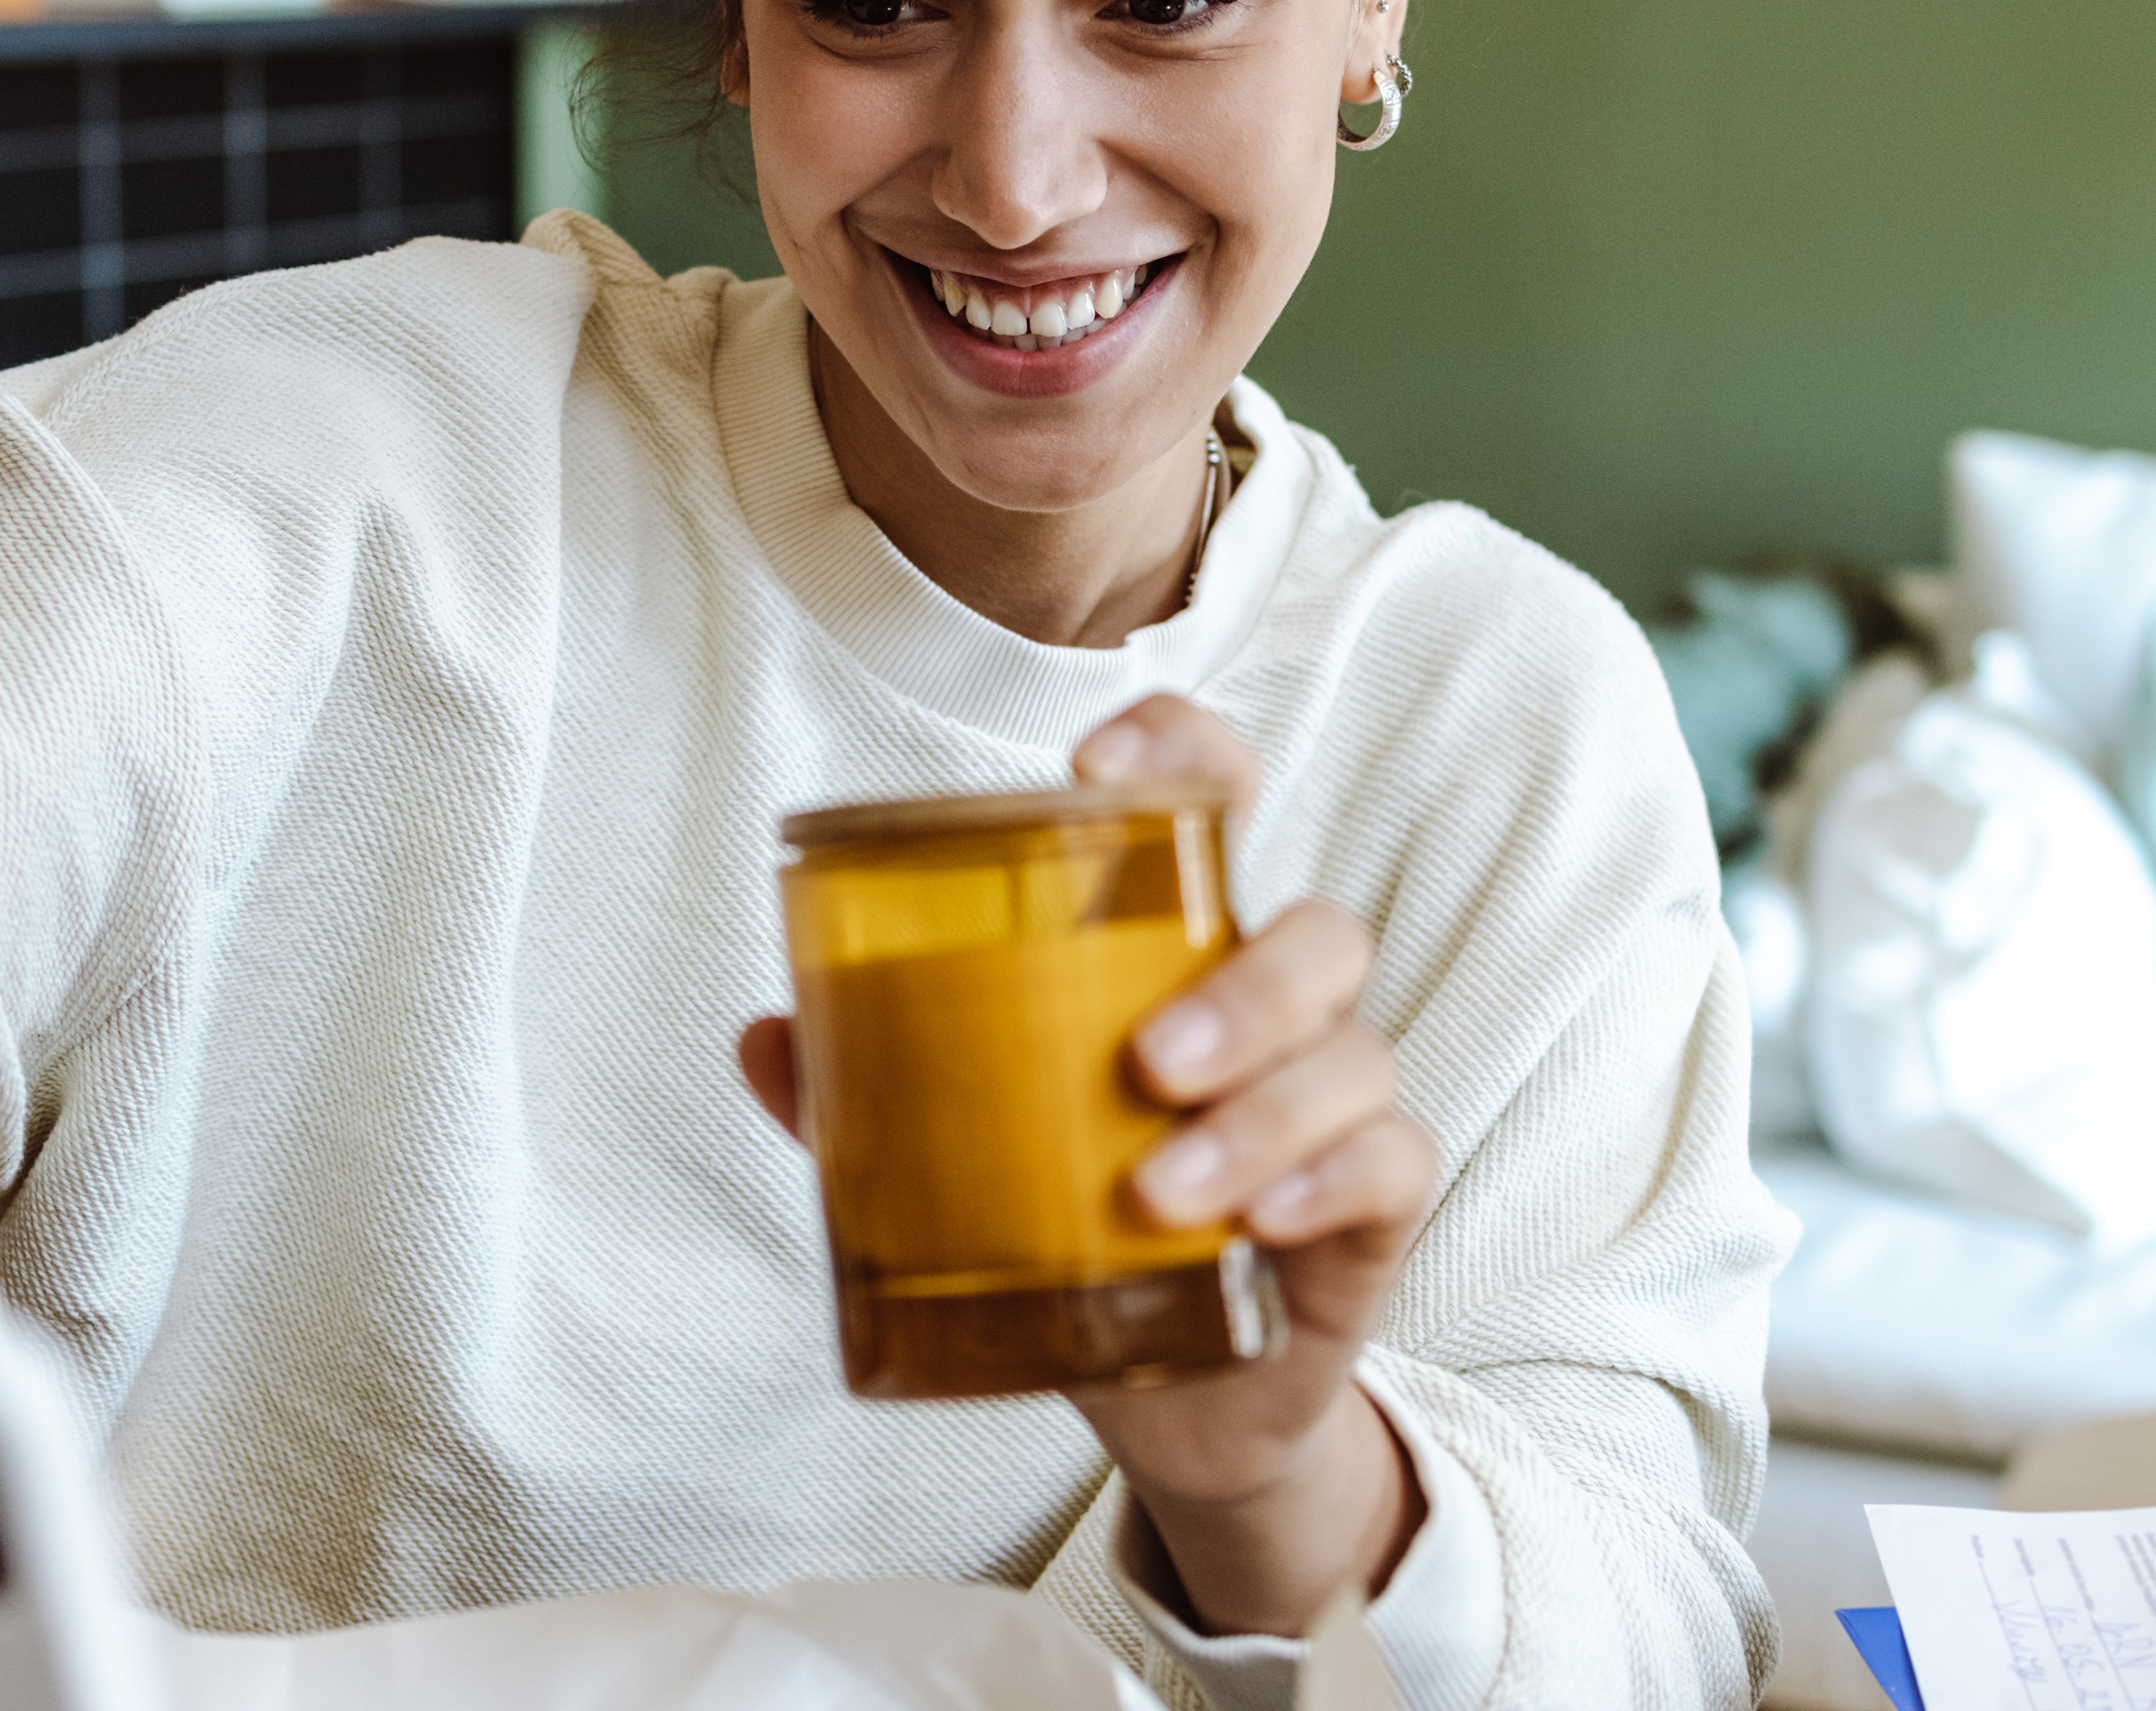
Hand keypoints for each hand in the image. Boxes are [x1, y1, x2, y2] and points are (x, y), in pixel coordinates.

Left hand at [738, 695, 1433, 1636]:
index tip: (1097, 765)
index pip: (1217, 811)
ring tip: (1160, 1193)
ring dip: (1265, 1115)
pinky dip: (1331, 1180)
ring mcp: (1335, 1106)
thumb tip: (762, 1035)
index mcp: (1182, 961)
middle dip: (1249, 987)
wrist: (1176, 1403)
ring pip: (1352, 1053)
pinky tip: (1263, 1225)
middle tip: (1148, 1061)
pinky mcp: (1374, 1205)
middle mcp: (1277, 1015)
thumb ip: (870, 1100)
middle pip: (1318, 934)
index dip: (1183, 753)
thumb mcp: (964, 1164)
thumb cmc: (1077, 1233)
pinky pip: (1393, 1160)